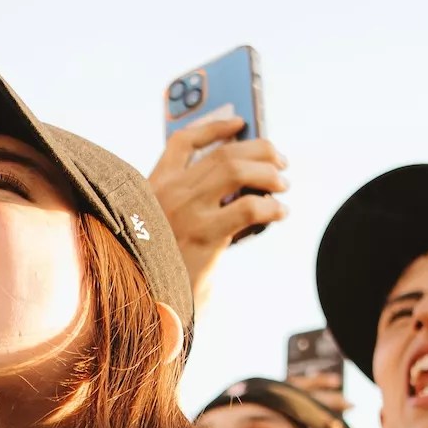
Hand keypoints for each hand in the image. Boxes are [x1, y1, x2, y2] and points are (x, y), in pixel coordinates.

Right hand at [147, 117, 287, 303]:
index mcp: (153, 187)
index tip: (240, 122)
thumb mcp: (163, 230)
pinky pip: (248, 207)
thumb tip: (243, 190)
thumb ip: (191, 206)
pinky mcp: (203, 234)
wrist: (145, 305)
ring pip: (236, 169)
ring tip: (283, 186)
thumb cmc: (160, 271)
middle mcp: (167, 192)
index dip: (215, 126)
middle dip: (260, 150)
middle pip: (223, 152)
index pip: (183, 141)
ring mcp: (184, 211)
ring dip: (268, 173)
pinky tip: (279, 213)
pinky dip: (271, 205)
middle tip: (281, 162)